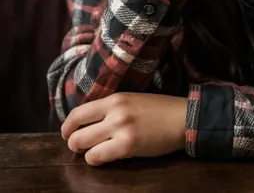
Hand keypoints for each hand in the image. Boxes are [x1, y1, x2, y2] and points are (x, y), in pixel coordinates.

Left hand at [61, 93, 187, 166]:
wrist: (181, 118)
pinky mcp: (127, 145)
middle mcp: (114, 111)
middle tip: (80, 146)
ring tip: (93, 152)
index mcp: (114, 98)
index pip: (78, 112)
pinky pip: (97, 157)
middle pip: (76, 130)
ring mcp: (120, 128)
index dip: (67, 126)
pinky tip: (105, 157)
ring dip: (84, 152)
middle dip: (73, 142)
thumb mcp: (131, 100)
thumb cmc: (158, 110)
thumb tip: (88, 121)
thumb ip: (111, 108)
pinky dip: (96, 160)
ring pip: (82, 144)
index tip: (67, 133)